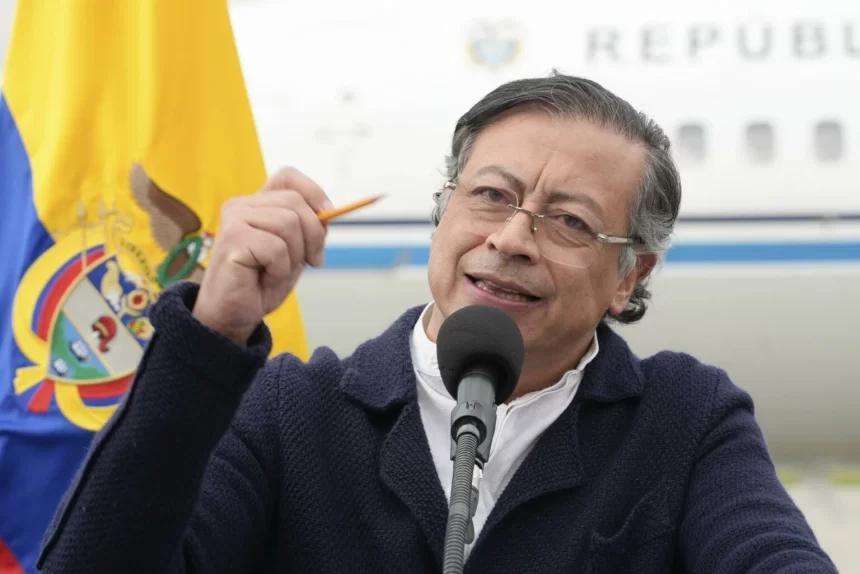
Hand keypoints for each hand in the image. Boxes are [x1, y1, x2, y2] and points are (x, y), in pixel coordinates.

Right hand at [191, 167, 330, 343]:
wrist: (234, 315)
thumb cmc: (262, 283)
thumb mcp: (295, 250)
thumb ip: (308, 228)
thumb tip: (329, 212)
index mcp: (257, 204)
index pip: (288, 176)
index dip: (313, 191)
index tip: (327, 214)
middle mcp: (241, 205)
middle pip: (296, 203)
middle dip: (313, 236)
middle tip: (309, 261)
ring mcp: (234, 219)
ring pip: (289, 224)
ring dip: (294, 256)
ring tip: (276, 271)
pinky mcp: (232, 239)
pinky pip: (276, 248)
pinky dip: (280, 269)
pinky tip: (263, 277)